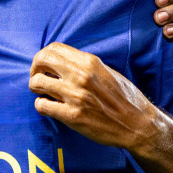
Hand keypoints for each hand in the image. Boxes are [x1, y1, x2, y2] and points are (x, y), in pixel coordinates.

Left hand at [29, 42, 161, 152]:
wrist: (137, 124)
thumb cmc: (124, 98)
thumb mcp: (106, 72)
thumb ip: (84, 65)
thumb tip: (62, 61)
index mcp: (89, 62)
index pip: (53, 48)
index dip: (43, 56)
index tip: (44, 66)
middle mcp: (80, 76)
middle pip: (41, 61)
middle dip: (35, 69)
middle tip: (38, 78)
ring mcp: (75, 96)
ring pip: (37, 83)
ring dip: (36, 88)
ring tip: (44, 94)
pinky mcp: (72, 116)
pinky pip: (42, 106)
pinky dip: (41, 105)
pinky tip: (50, 107)